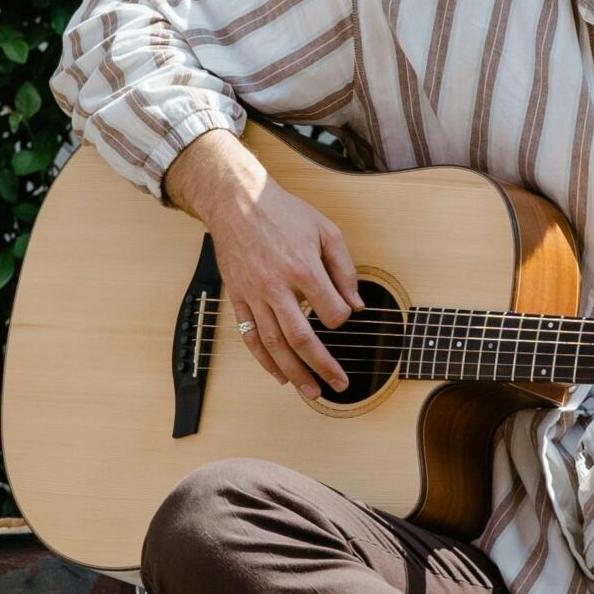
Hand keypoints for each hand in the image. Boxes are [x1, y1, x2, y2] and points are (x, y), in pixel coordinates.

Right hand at [164, 130, 359, 399]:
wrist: (236, 201)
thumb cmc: (283, 213)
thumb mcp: (325, 230)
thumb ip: (344, 269)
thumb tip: (357, 305)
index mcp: (303, 269)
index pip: (331, 312)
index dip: (342, 319)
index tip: (343, 316)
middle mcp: (277, 287)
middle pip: (302, 339)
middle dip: (324, 366)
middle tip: (339, 385)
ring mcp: (254, 295)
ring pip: (275, 345)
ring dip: (294, 372)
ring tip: (311, 391)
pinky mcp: (238, 298)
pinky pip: (251, 336)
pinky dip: (265, 360)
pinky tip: (279, 374)